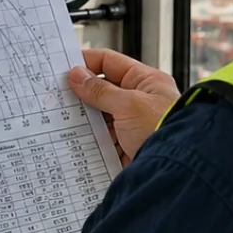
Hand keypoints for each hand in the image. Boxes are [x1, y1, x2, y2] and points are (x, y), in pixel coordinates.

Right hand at [68, 48, 180, 162]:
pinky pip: (102, 137)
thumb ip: (99, 90)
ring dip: (84, 117)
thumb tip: (77, 76)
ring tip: (61, 117)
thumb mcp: (128, 104)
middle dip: (81, 93)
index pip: (110, 62)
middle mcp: (140, 100)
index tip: (63, 67)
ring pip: (100, 115)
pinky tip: (74, 138)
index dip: (86, 62)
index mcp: (146, 81)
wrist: (176, 170)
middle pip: (103, 89)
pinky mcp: (126, 145)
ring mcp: (133, 124)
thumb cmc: (163, 130)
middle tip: (57, 94)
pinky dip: (89, 138)